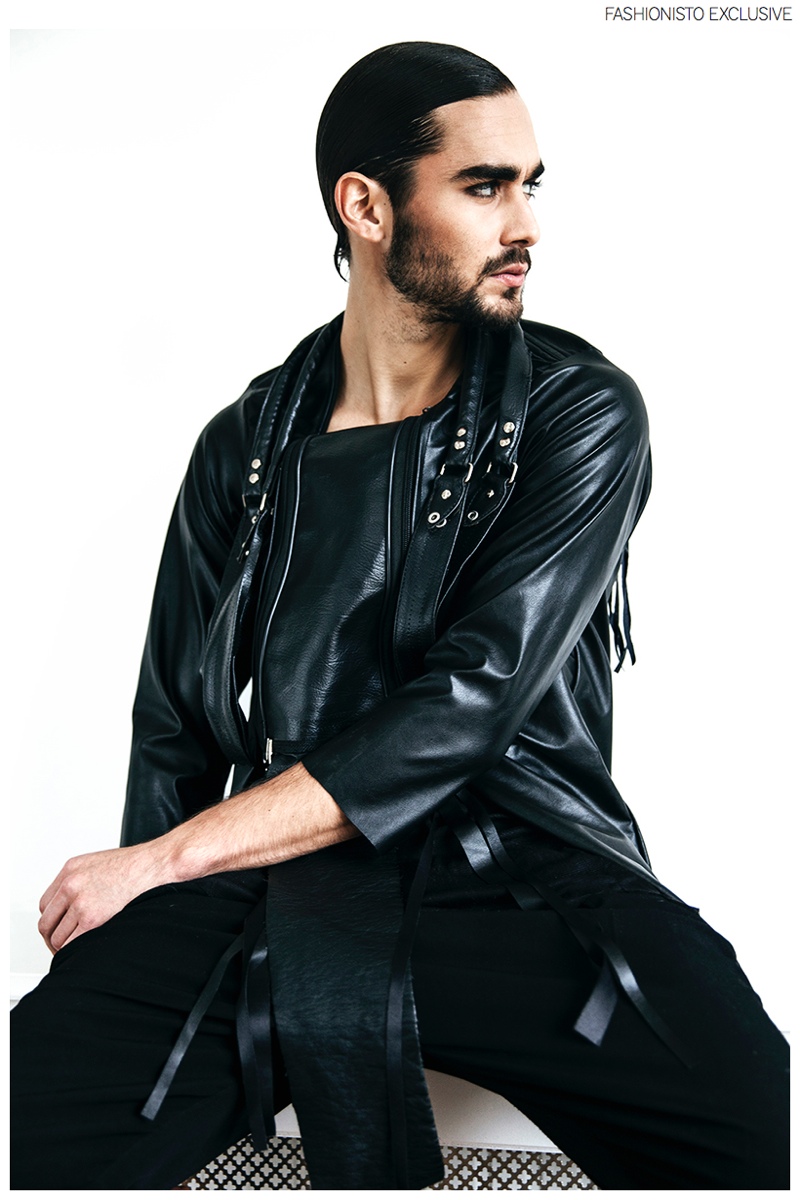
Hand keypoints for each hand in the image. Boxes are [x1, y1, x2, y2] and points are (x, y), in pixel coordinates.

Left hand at [38, 844, 169, 953]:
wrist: (157, 864)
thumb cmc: (138, 866)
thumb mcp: (100, 865)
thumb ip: (82, 882)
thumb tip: (76, 906)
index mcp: (71, 870)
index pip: (46, 904)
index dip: (53, 921)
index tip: (61, 930)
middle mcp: (71, 885)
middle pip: (47, 923)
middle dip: (55, 938)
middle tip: (66, 947)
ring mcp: (80, 902)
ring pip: (58, 938)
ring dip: (67, 947)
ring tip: (82, 950)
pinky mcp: (92, 919)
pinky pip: (72, 945)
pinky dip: (77, 952)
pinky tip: (87, 952)